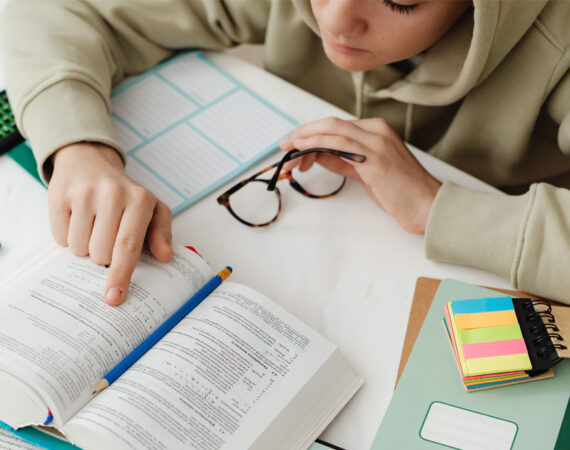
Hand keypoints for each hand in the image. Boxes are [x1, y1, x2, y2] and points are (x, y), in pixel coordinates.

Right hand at [48, 142, 173, 304]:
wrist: (90, 162)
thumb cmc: (125, 193)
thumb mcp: (152, 208)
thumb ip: (161, 233)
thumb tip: (166, 256)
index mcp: (139, 200)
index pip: (128, 246)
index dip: (121, 274)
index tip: (114, 297)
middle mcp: (112, 194)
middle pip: (101, 254)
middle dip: (103, 256)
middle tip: (108, 236)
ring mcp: (84, 194)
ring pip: (79, 249)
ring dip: (85, 247)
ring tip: (94, 225)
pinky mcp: (59, 196)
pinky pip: (60, 238)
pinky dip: (68, 236)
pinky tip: (78, 219)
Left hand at [280, 117, 440, 233]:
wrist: (427, 205)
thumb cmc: (400, 191)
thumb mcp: (366, 171)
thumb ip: (343, 160)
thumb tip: (317, 155)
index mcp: (376, 130)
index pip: (336, 126)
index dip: (311, 133)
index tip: (294, 145)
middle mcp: (376, 130)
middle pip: (330, 124)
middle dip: (303, 133)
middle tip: (284, 146)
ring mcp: (377, 142)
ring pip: (332, 129)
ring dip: (305, 139)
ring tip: (289, 152)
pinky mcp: (375, 158)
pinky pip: (340, 144)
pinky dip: (317, 144)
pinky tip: (303, 150)